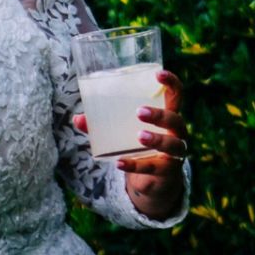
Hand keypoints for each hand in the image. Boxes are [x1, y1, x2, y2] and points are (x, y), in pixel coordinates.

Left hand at [74, 68, 188, 219]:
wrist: (154, 180)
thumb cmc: (139, 146)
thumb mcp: (123, 133)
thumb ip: (101, 126)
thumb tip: (78, 118)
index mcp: (167, 116)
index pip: (175, 96)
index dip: (170, 83)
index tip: (158, 74)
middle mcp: (176, 133)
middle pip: (175, 120)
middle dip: (159, 115)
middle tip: (139, 112)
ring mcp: (174, 154)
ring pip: (173, 145)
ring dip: (156, 139)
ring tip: (139, 136)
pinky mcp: (167, 172)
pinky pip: (153, 168)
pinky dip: (135, 165)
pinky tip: (120, 163)